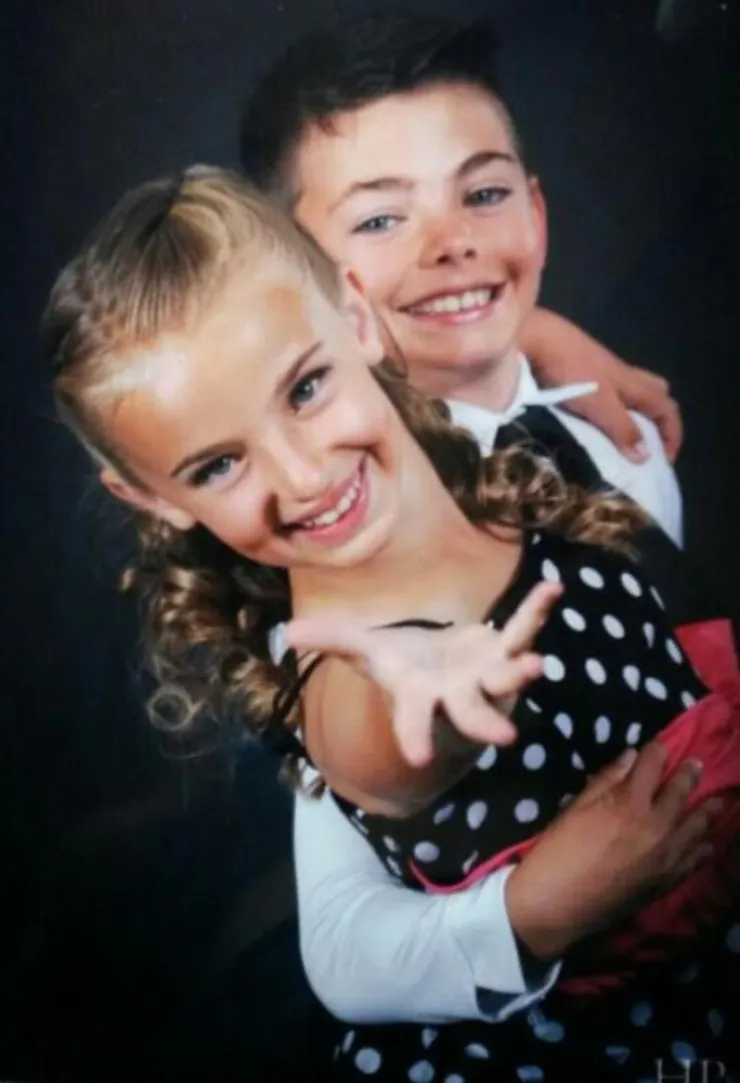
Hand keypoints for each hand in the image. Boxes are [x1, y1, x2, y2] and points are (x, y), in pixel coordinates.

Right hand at [285, 580, 561, 767]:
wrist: (440, 667)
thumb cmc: (402, 665)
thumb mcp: (365, 650)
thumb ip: (332, 640)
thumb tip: (287, 632)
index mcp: (418, 697)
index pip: (412, 721)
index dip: (413, 737)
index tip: (417, 759)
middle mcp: (456, 695)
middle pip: (471, 713)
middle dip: (485, 723)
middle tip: (505, 738)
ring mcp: (485, 677)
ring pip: (506, 679)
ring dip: (521, 672)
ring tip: (538, 665)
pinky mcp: (504, 651)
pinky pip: (522, 629)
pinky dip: (536, 611)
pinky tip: (552, 587)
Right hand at [505, 741, 718, 959]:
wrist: (557, 904)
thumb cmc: (558, 851)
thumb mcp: (576, 807)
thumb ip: (606, 780)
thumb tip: (631, 756)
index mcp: (630, 802)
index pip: (652, 765)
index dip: (656, 751)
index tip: (659, 747)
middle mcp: (656, 826)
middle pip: (679, 793)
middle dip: (688, 774)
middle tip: (698, 764)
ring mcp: (665, 856)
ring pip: (695, 827)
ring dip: (707, 811)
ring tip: (718, 800)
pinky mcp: (666, 881)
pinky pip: (691, 862)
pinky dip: (701, 851)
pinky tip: (707, 845)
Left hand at [524, 309, 682, 462]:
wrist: (535, 338)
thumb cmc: (570, 369)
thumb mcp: (599, 403)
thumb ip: (621, 428)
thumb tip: (646, 457)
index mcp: (632, 383)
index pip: (666, 407)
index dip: (673, 433)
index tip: (666, 462)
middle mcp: (621, 375)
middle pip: (654, 393)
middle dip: (657, 419)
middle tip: (645, 446)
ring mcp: (599, 372)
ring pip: (629, 393)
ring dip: (630, 416)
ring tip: (617, 442)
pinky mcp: (579, 372)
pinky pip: (604, 394)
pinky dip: (607, 411)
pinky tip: (590, 424)